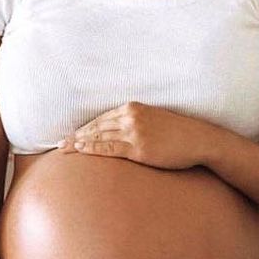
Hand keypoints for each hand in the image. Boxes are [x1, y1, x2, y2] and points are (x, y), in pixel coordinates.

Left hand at [57, 101, 205, 170]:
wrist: (199, 139)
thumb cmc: (178, 133)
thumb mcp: (154, 120)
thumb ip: (135, 122)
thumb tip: (119, 132)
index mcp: (133, 108)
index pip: (102, 118)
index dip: (84, 128)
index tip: (71, 135)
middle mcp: (131, 116)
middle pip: (96, 126)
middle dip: (76, 136)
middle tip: (59, 144)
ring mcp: (135, 132)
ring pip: (99, 137)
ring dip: (79, 143)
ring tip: (64, 149)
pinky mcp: (139, 148)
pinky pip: (110, 148)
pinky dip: (93, 149)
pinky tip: (81, 151)